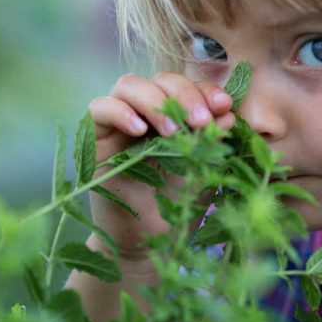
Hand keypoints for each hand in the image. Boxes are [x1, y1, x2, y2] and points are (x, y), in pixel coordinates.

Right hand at [86, 71, 235, 263]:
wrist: (151, 242)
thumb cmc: (180, 204)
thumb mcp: (204, 168)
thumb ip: (214, 139)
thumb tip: (228, 111)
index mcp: (174, 113)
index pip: (188, 85)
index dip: (205, 90)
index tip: (225, 106)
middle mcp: (145, 111)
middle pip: (160, 79)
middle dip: (185, 95)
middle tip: (202, 123)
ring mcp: (118, 122)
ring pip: (129, 85)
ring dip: (155, 102)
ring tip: (174, 132)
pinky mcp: (93, 139)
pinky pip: (99, 108)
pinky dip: (120, 112)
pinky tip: (140, 132)